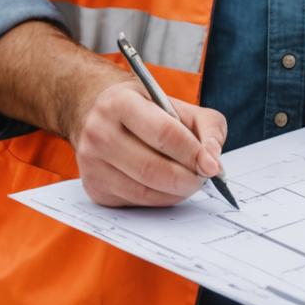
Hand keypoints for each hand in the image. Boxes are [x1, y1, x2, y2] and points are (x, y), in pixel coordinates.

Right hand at [64, 75, 227, 208]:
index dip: (192, 153)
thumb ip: (207, 129)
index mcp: (120, 103)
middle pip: (150, 168)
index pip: (163, 133)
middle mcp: (98, 132)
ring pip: (142, 190)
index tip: (212, 166)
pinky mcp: (94, 188)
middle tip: (204, 178)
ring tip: (191, 182)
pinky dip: (160, 200)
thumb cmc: (151, 110)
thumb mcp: (182, 106)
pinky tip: (170, 189)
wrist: (105, 115)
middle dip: (185, 178)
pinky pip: (134, 202)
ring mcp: (91, 163)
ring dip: (175, 192)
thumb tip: (213, 163)